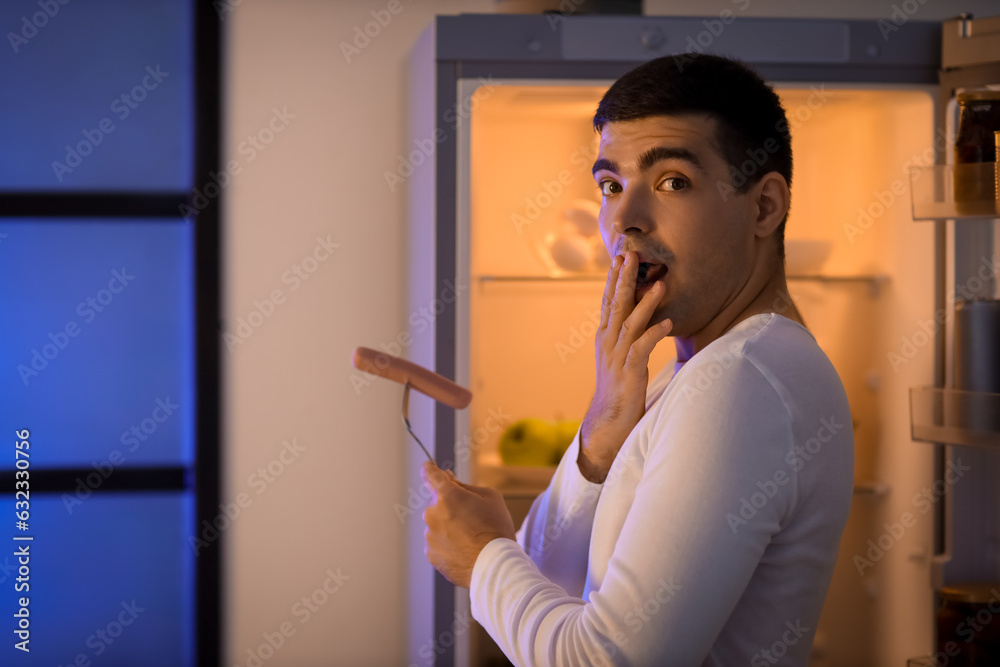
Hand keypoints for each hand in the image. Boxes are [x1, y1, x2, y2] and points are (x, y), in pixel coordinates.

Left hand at [421, 461, 516, 587]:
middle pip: (438, 503)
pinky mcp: (431, 554)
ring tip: (472, 538)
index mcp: (446, 495)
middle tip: (473, 518)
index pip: (431, 475)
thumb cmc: (496, 529)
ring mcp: (430, 535)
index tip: (428, 466)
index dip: (430, 469)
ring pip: (438, 524)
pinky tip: (465, 549)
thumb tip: (449, 481)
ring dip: (449, 526)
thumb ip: (465, 487)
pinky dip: (448, 543)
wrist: (495, 565)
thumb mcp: (490, 497)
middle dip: (450, 506)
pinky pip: (438, 542)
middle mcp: (432, 513)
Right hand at [579, 251, 672, 482]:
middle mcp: (607, 343)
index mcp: (605, 338)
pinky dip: (653, 334)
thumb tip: (642, 319)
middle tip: (631, 255)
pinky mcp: (628, 374)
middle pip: (616, 306)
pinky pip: (641, 350)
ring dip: (645, 303)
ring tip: (660, 284)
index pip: (609, 302)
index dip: (614, 280)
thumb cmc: (617, 391)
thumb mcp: (621, 358)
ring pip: (630, 324)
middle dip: (624, 280)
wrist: (605, 424)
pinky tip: (667, 322)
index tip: (619, 257)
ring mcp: (616, 358)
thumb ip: (628, 338)